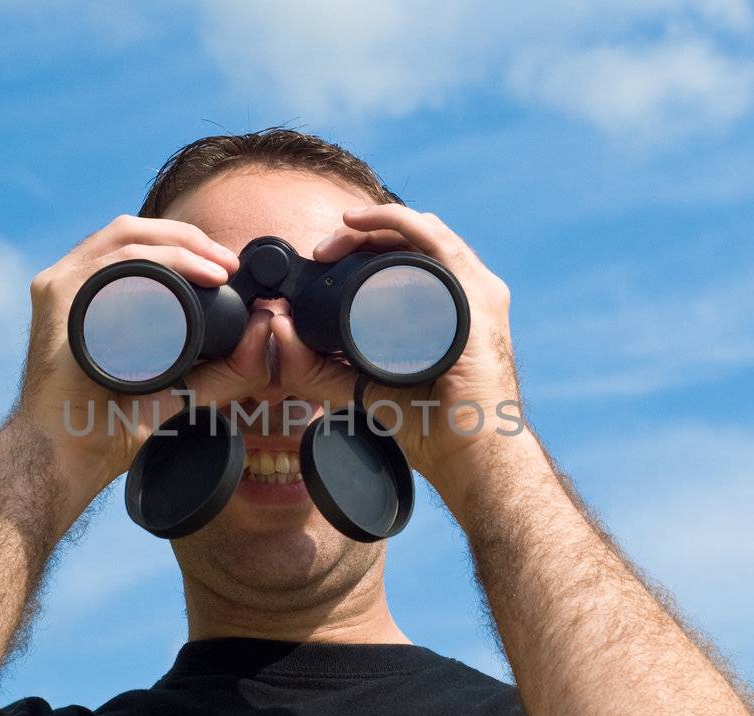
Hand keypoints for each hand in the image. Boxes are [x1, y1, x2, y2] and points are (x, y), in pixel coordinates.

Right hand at [20, 215, 272, 500]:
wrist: (72, 452)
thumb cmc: (116, 422)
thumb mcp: (189, 387)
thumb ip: (232, 366)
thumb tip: (267, 326)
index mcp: (102, 293)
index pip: (145, 244)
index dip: (189, 244)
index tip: (228, 267)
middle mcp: (80, 282)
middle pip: (136, 231)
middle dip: (190, 238)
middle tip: (227, 265)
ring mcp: (64, 285)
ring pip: (125, 237)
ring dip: (177, 243)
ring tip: (215, 268)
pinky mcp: (56, 295)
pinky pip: (107, 260)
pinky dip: (151, 258)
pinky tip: (184, 272)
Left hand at [271, 204, 527, 487]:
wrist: (467, 453)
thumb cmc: (427, 425)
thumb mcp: (357, 386)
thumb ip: (315, 367)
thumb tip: (277, 331)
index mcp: (443, 308)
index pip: (405, 256)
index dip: (363, 246)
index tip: (323, 258)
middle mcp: (462, 293)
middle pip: (411, 239)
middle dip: (363, 233)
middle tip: (324, 250)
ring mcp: (474, 292)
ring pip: (422, 232)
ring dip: (376, 223)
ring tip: (340, 232)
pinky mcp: (476, 298)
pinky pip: (436, 242)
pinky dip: (398, 223)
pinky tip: (366, 223)